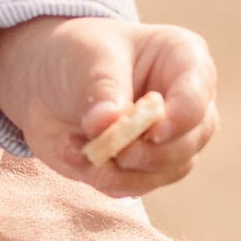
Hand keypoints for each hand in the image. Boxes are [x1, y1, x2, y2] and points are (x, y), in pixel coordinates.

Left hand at [0, 15, 217, 192]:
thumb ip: (102, 89)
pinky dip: (105, 178)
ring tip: (78, 148)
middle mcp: (186, 103)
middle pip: (192, 139)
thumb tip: (107, 124)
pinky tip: (73, 154)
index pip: (197, 94)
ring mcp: (169, 139)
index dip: (181, 118)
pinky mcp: (143, 168)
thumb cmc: (76, 54)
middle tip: (117, 153)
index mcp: (185, 60)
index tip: (152, 132)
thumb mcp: (87, 57)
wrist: (44, 82)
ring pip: (169, 169)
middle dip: (153, 153)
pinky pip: (137, 185)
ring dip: (123, 171)